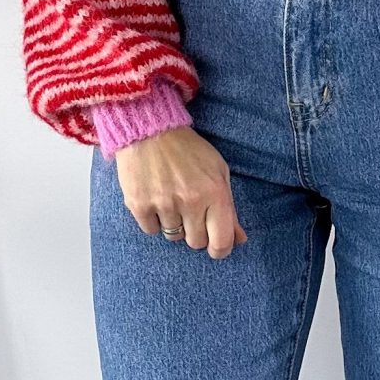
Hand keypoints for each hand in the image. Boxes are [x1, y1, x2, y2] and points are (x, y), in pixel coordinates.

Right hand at [114, 125, 248, 258]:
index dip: (220, 250)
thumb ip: (229, 209)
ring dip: (174, 224)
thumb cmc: (188, 150)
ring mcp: (164, 203)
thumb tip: (240, 240)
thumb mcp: (218, 172)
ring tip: (171, 200)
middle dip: (195, 232)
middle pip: (196, 242)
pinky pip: (151, 230)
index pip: (221, 241)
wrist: (149, 130)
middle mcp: (191, 201)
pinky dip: (154, 219)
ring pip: (173, 237)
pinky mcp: (139, 204)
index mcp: (215, 193)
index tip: (215, 247)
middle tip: (190, 212)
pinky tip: (155, 199)